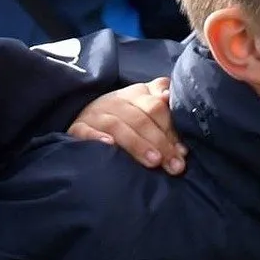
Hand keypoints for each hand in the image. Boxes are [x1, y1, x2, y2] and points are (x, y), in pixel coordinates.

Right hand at [68, 78, 185, 173]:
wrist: (84, 121)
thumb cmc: (124, 122)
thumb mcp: (145, 111)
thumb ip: (164, 113)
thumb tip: (177, 122)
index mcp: (137, 94)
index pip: (157, 107)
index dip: (171, 130)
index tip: (182, 153)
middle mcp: (116, 101)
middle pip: (141, 117)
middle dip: (160, 142)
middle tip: (173, 165)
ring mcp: (96, 114)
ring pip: (118, 125)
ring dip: (137, 144)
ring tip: (153, 162)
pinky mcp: (77, 127)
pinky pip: (86, 131)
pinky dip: (97, 137)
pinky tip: (110, 145)